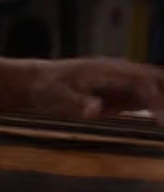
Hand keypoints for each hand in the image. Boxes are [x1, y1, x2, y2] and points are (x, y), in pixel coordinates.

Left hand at [28, 58, 163, 123]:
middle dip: (162, 98)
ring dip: (156, 103)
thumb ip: (79, 102)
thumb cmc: (48, 86)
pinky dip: (146, 106)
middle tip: (161, 121)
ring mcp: (118, 81)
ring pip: (149, 86)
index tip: (160, 120)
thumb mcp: (58, 95)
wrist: (38, 80)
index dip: (156, 99)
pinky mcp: (116, 91)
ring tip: (137, 117)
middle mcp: (117, 72)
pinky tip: (132, 116)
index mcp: (106, 70)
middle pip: (153, 79)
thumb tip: (95, 111)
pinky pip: (139, 97)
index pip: (141, 81)